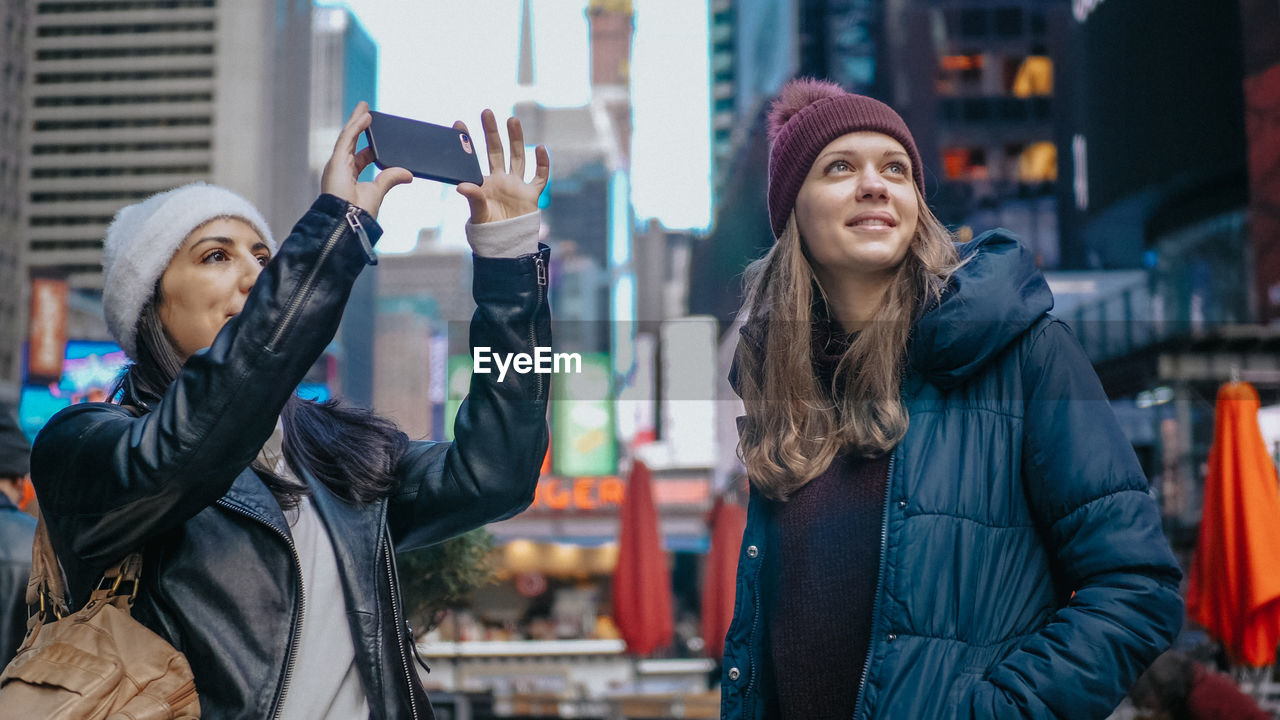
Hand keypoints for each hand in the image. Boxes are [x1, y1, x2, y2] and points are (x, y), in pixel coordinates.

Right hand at [321, 101, 411, 217]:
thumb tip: (408, 173)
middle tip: (367, 112)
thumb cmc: (358, 213)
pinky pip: (348, 138)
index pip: (359, 156)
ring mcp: (337, 164)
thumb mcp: (378, 191)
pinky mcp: (336, 161)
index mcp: (349, 176)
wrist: (347, 222)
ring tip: (365, 107)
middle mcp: (341, 168)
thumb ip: (390, 179)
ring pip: (348, 136)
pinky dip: (356, 126)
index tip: (377, 135)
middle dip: (359, 125)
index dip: (368, 145)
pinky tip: (365, 116)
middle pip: (351, 141)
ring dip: (357, 120)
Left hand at [454, 109, 549, 223]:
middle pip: (497, 151)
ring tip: (513, 120)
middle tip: (486, 112)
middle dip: (492, 132)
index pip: (474, 157)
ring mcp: (516, 185)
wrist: (506, 246)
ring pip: (518, 157)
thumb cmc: (488, 231)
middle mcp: (501, 180)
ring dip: (516, 139)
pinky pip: (539, 176)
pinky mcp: (531, 194)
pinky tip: (541, 148)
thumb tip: (461, 185)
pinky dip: (543, 163)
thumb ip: (473, 198)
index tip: (458, 123)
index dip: (468, 141)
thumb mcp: (478, 214)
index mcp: (484, 183)